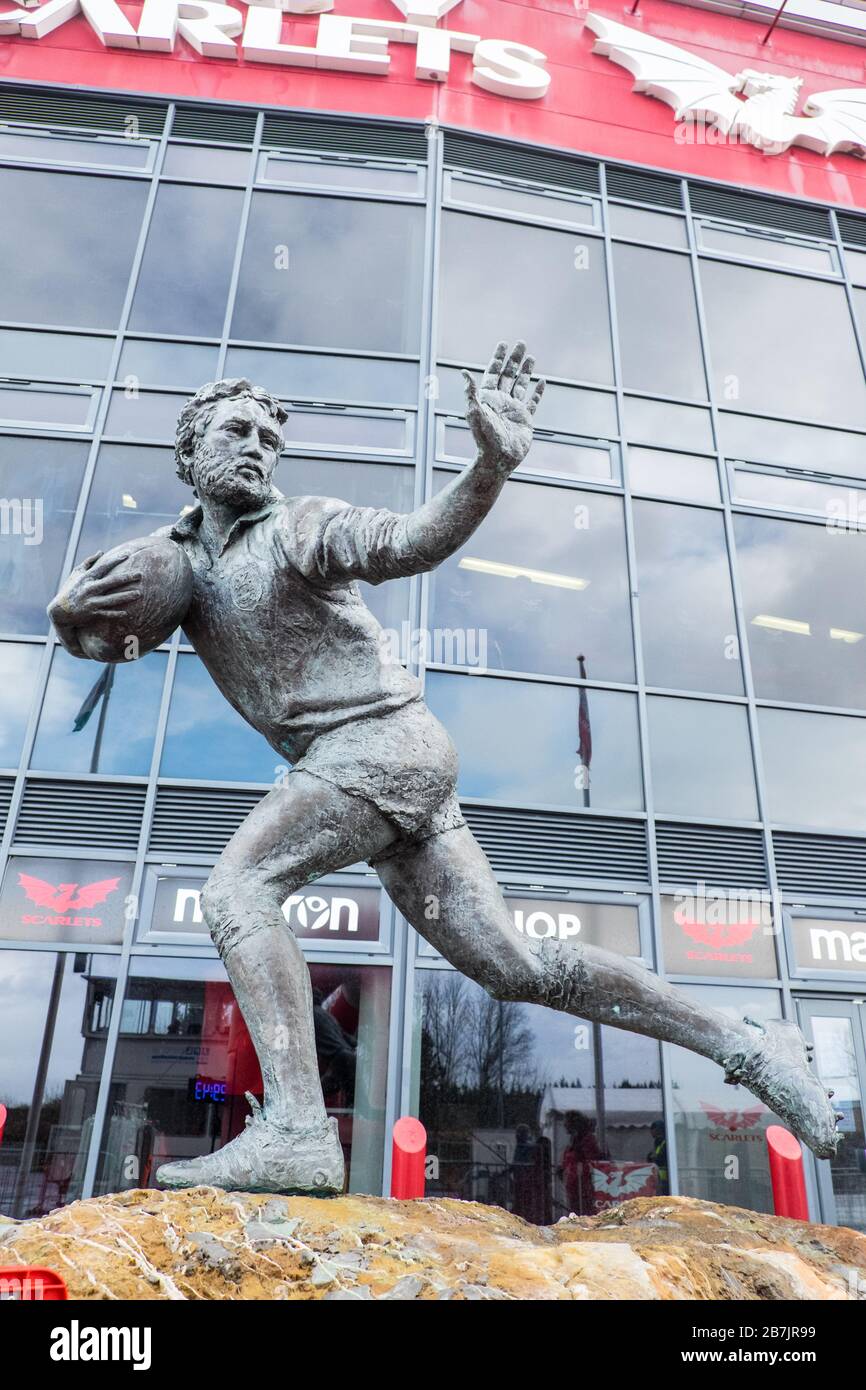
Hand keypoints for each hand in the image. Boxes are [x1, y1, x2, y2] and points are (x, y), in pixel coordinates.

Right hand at [48, 549, 142, 627]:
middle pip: (111, 582)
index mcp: (87, 578)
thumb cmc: (69, 590)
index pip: (103, 567)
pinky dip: (116, 614)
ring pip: (112, 599)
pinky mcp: (93, 614)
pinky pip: (107, 614)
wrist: (60, 612)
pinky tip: (127, 612)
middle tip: (140, 574)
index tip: (128, 555)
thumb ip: (88, 562)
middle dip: (127, 578)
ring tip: (139, 593)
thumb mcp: (76, 574)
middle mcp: (90, 589)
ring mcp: (92, 602)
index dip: (116, 560)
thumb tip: (101, 551)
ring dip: (126, 596)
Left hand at [462, 341, 544, 472]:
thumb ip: (470, 392)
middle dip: (514, 359)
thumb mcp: (474, 412)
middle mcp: (501, 401)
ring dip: (526, 371)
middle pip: (508, 374)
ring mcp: (514, 409)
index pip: (493, 372)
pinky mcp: (525, 419)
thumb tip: (464, 372)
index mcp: (488, 397)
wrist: (498, 459)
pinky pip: (533, 402)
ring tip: (531, 357)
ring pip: (521, 384)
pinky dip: (538, 392)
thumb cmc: (484, 438)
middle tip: (521, 343)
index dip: (498, 358)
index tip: (503, 344)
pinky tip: (542, 382)